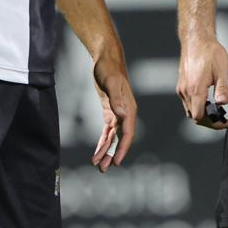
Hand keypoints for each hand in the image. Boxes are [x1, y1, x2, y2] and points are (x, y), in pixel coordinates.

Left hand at [91, 50, 136, 171]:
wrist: (106, 58)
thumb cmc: (109, 68)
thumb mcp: (111, 82)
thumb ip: (117, 99)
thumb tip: (123, 115)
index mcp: (129, 109)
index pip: (127, 133)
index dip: (121, 148)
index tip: (115, 161)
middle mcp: (125, 113)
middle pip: (120, 139)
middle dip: (111, 154)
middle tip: (103, 169)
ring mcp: (118, 113)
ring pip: (113, 137)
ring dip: (106, 151)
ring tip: (99, 165)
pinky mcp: (110, 111)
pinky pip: (108, 131)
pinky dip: (103, 141)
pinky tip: (98, 151)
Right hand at [177, 36, 227, 129]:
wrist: (196, 39)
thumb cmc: (209, 52)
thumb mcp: (221, 70)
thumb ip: (222, 88)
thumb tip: (223, 103)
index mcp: (195, 89)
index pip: (200, 117)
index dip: (213, 123)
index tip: (226, 122)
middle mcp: (185, 91)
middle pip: (194, 116)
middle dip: (209, 121)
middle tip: (224, 119)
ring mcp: (181, 88)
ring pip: (190, 110)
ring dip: (203, 114)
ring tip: (217, 111)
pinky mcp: (181, 84)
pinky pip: (187, 102)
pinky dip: (197, 106)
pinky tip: (208, 101)